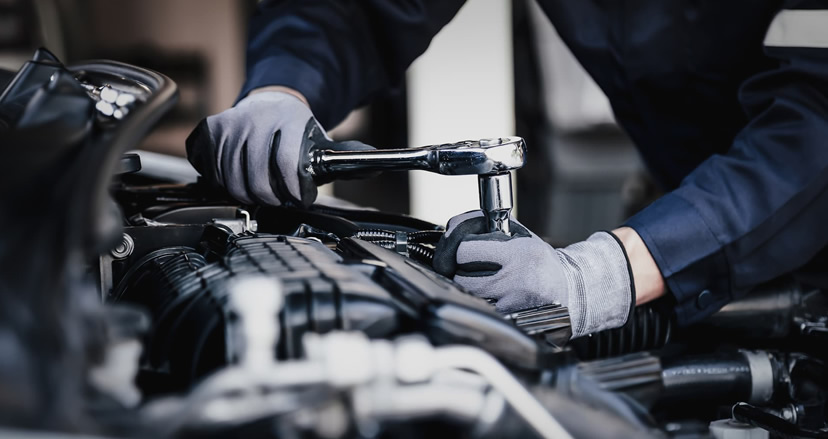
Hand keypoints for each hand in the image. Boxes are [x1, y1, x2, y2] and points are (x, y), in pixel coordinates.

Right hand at [185, 90, 372, 206]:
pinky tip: (239, 179)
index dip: (293, 191)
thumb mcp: (323, 142)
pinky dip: (224, 183)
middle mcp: (256, 119)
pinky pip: (212, 172)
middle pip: (256, 180)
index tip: (299, 199)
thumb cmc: (298, 131)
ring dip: (247, 194)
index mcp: (289, 120)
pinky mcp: (210, 131)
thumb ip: (348, 157)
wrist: (271, 102)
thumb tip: (377, 166)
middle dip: (272, 199)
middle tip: (280, 200)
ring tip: (262, 191)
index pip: (287, 166)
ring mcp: (230, 124)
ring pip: (231, 181)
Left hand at [433, 211, 635, 337]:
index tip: (464, 250)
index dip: (459, 249)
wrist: (570, 291)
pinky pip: (481, 311)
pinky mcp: (511, 321)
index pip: (465, 251)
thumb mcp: (521, 237)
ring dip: (468, 289)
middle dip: (460, 271)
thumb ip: (489, 228)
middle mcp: (515, 279)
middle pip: (461, 277)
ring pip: (468, 297)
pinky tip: (491, 298)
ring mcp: (512, 304)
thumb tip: (454, 226)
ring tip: (482, 282)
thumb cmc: (541, 262)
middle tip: (470, 268)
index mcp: (517, 254)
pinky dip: (480, 305)